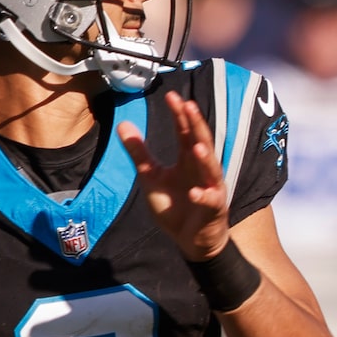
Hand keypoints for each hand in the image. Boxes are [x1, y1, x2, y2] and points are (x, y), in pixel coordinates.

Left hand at [119, 91, 231, 262]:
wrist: (191, 240)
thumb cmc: (175, 206)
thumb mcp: (151, 178)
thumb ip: (139, 153)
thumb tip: (123, 124)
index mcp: (188, 159)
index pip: (185, 132)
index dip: (179, 115)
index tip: (172, 96)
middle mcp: (202, 169)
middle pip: (201, 142)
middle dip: (196, 126)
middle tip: (188, 106)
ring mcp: (211, 188)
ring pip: (211, 170)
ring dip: (206, 159)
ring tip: (198, 146)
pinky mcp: (213, 209)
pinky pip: (209, 202)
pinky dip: (203, 197)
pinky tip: (195, 193)